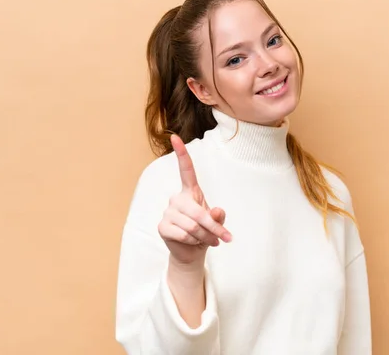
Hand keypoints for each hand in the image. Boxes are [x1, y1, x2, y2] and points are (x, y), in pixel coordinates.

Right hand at [157, 134, 231, 265]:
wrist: (191, 251)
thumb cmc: (205, 232)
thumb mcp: (217, 222)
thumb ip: (218, 216)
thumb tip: (216, 213)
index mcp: (190, 192)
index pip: (185, 170)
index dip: (181, 153)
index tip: (174, 137)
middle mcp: (177, 198)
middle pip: (198, 212)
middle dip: (214, 228)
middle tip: (225, 239)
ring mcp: (168, 212)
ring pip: (192, 226)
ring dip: (205, 236)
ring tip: (210, 241)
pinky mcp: (162, 227)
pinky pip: (183, 234)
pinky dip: (194, 241)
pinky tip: (194, 242)